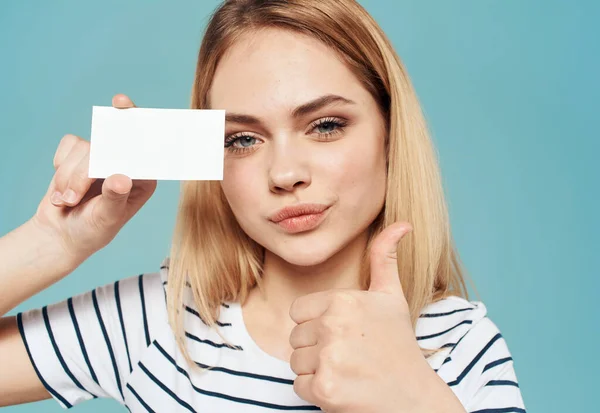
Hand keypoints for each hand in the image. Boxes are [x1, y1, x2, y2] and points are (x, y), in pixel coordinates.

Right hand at [31, 94, 156, 266]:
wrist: (61, 234)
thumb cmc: (91, 230)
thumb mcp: (107, 218)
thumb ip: (114, 198)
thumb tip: (120, 179)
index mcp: (143, 177)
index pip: (144, 145)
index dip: (135, 121)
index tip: (121, 102)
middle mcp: (126, 163)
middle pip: (109, 143)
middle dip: (86, 171)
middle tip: (75, 196)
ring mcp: (103, 156)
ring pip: (84, 147)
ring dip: (70, 178)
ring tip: (69, 201)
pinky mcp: (80, 153)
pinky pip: (68, 145)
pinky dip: (60, 168)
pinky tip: (64, 189)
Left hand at [289, 222, 438, 412]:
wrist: (413, 398)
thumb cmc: (399, 345)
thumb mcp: (392, 297)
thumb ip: (384, 258)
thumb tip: (401, 224)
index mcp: (343, 301)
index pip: (299, 312)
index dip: (317, 324)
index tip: (343, 334)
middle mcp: (333, 326)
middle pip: (296, 337)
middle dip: (315, 348)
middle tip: (348, 355)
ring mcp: (328, 358)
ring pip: (296, 361)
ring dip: (315, 370)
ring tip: (346, 371)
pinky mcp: (325, 388)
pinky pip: (299, 386)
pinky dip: (317, 391)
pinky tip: (343, 388)